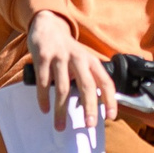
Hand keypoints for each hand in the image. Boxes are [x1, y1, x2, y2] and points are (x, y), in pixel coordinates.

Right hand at [28, 11, 115, 130]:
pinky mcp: (43, 57)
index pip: (105, 81)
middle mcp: (78, 58)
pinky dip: (44, 98)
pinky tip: (45, 109)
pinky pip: (43, 82)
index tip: (110, 116)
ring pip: (63, 88)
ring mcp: (60, 57)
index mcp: (91, 61)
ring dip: (61, 110)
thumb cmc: (67, 50)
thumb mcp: (82, 60)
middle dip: (89, 107)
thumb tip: (94, 106)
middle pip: (87, 86)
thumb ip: (88, 77)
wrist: (48, 26)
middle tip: (89, 125)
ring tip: (60, 126)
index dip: (110, 99)